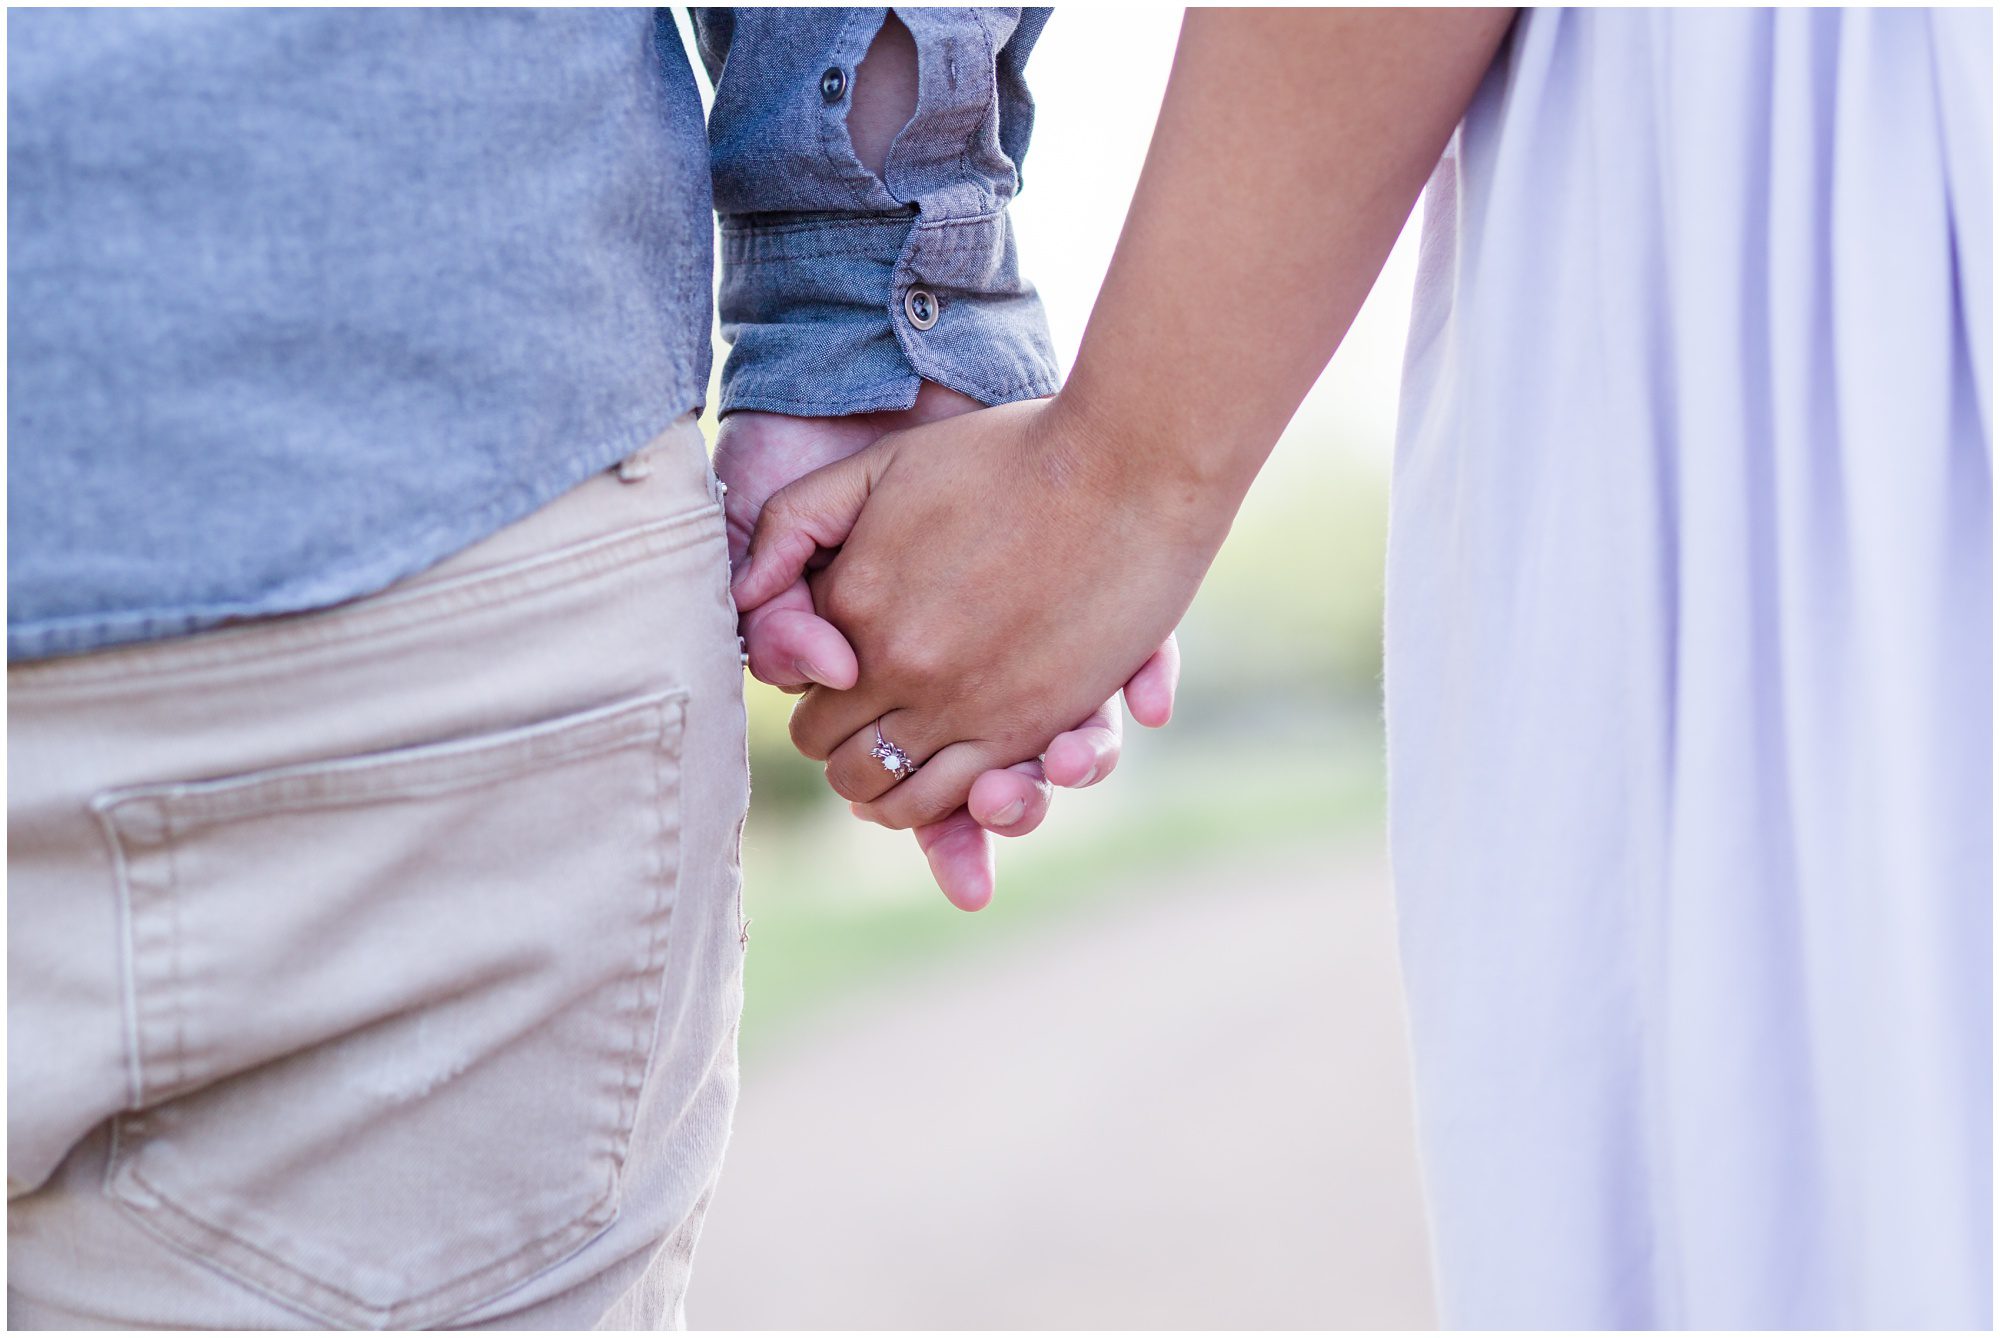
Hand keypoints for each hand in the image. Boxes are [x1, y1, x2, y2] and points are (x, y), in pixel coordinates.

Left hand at [732, 395, 1218, 832]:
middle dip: (844, 746)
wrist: (1123, 464)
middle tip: (871, 730)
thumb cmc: (1003, 453)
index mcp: (853, 606)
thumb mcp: (879, 465)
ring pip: (883, 792)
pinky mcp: (1023, 727)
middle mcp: (896, 665)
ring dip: (883, 791)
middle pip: (833, 751)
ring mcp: (959, 703)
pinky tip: (948, 783)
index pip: (802, 692)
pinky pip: (949, 799)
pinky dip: (937, 808)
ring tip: (901, 764)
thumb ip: (797, 521)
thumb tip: (743, 595)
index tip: (846, 682)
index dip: (819, 692)